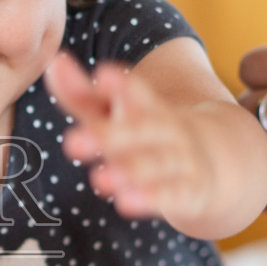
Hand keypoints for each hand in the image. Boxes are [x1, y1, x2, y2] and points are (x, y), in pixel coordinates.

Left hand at [45, 52, 216, 222]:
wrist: (213, 163)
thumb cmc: (146, 133)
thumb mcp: (115, 112)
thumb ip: (80, 92)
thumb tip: (53, 62)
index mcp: (147, 106)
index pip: (137, 92)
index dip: (121, 85)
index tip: (102, 75)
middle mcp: (166, 131)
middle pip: (141, 130)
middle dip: (107, 136)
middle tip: (72, 142)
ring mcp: (180, 161)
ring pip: (155, 165)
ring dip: (129, 171)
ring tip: (98, 179)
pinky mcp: (187, 192)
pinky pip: (171, 195)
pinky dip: (151, 198)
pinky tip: (125, 203)